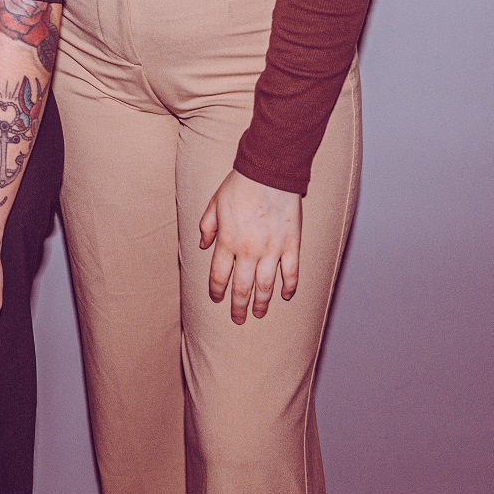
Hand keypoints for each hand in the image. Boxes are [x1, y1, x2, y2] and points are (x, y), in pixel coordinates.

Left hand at [198, 169, 302, 323]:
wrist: (269, 173)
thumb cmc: (239, 186)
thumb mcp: (214, 204)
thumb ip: (207, 227)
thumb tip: (202, 245)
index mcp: (227, 242)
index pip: (219, 276)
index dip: (217, 291)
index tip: (217, 300)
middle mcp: (248, 251)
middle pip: (242, 288)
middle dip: (238, 307)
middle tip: (238, 319)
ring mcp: (272, 250)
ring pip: (266, 286)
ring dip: (262, 303)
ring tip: (259, 314)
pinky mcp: (291, 245)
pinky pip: (291, 272)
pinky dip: (289, 287)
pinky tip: (285, 296)